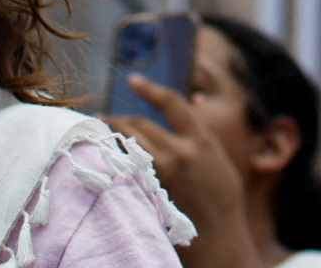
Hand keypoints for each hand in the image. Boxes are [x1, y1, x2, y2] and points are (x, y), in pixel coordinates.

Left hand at [104, 75, 260, 267]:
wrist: (218, 240)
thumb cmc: (223, 199)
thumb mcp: (219, 158)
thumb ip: (203, 129)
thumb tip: (194, 99)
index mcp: (201, 141)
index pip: (172, 103)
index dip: (151, 88)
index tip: (133, 80)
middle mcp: (178, 154)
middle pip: (140, 123)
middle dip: (119, 118)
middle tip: (103, 116)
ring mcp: (160, 175)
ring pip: (125, 144)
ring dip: (109, 134)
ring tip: (97, 131)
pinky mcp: (146, 193)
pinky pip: (122, 168)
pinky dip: (112, 158)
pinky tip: (103, 156)